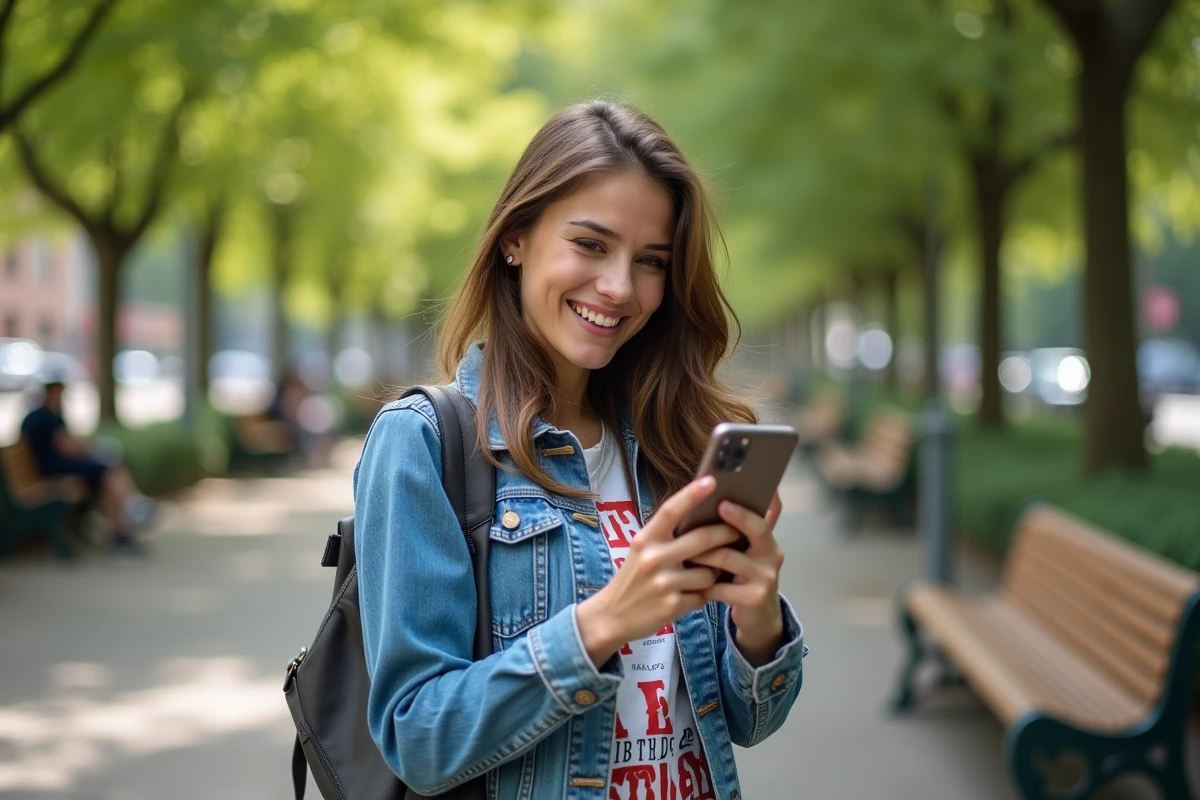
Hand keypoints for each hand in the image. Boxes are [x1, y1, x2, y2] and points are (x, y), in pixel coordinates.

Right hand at [576, 476, 742, 666]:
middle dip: (726, 533)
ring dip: (714, 572)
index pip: (670, 510)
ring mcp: (663, 584)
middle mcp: (652, 558)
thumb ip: (665, 536)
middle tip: (738, 530)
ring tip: (708, 573)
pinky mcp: (672, 606)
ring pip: (708, 572)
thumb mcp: (640, 550)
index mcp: (645, 539)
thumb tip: (700, 516)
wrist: (611, 615)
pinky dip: (703, 594)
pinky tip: (694, 594)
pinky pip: (702, 595)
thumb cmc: (633, 577)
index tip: (712, 480)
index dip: (692, 494)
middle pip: (702, 540)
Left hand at [687, 492, 784, 665]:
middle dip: (721, 526)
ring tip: (682, 551)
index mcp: (768, 541)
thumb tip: (712, 503)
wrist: (760, 617)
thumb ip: (737, 533)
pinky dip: (702, 583)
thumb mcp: (746, 554)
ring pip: (728, 558)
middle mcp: (772, 556)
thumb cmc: (744, 578)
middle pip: (749, 535)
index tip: (721, 502)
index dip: (742, 512)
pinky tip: (688, 581)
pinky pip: (720, 587)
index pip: (760, 520)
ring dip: (702, 554)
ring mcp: (765, 578)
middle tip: (693, 526)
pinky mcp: (754, 599)